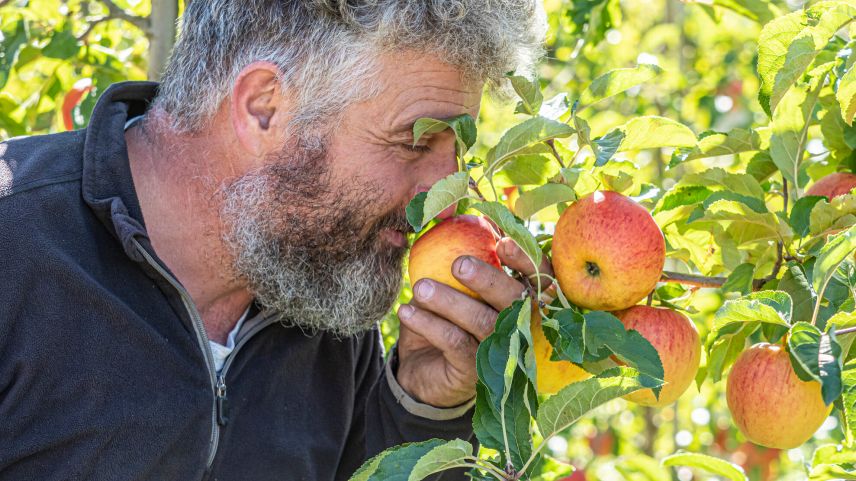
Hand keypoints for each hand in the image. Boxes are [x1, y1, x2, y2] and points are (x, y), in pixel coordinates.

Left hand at [395, 238, 553, 407]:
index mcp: (520, 301)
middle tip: (458, 263)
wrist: (419, 371)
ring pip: (482, 321)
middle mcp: (518, 327)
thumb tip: (451, 215)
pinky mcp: (475, 373)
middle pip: (516, 301)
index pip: (539, 278)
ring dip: (449, 300)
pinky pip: (454, 342)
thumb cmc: (442, 319)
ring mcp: (499, 353)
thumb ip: (458, 258)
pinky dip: (428, 323)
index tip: (501, 241)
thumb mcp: (450, 286)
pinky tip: (406, 311)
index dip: (527, 259)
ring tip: (419, 287)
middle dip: (488, 279)